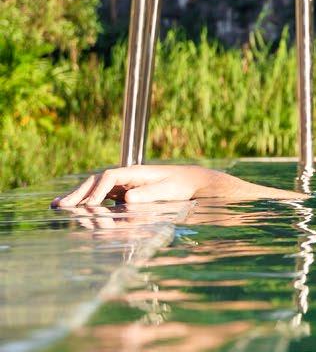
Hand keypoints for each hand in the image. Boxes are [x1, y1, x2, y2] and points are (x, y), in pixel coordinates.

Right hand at [52, 164, 225, 206]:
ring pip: (96, 188)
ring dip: (78, 196)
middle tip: (60, 205)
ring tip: (58, 206)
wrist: (193, 181)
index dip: (98, 190)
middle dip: (78, 192)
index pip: (110, 177)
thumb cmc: (182, 185)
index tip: (90, 204)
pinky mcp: (125, 192)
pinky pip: (102, 196)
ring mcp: (124, 183)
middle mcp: (127, 176)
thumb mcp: (168, 190)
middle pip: (97, 181)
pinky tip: (76, 208)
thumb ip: (148, 194)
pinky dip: (88, 201)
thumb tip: (127, 199)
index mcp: (135, 172)